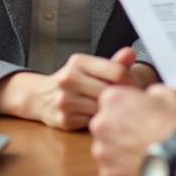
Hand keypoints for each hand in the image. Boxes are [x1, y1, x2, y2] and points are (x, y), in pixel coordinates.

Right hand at [0, 50, 138, 130]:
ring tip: (110, 107)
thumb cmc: (74, 81)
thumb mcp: (91, 67)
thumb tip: (131, 52)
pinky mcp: (64, 120)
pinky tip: (95, 115)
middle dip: (122, 97)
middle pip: (110, 92)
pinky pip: (93, 122)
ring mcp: (64, 100)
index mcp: (79, 61)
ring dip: (109, 110)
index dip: (132, 81)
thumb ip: (114, 63)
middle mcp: (68, 79)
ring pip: (102, 109)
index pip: (117, 71)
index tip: (135, 86)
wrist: (40, 96)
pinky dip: (97, 120)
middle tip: (128, 100)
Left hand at [90, 84, 175, 175]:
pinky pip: (111, 170)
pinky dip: (123, 170)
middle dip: (119, 128)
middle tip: (141, 134)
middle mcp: (101, 124)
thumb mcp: (168, 94)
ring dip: (119, 150)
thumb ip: (150, 93)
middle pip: (105, 124)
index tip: (138, 113)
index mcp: (114, 100)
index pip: (110, 100)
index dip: (126, 106)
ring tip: (142, 152)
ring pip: (105, 148)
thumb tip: (148, 99)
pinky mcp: (108, 175)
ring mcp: (103, 152)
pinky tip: (141, 167)